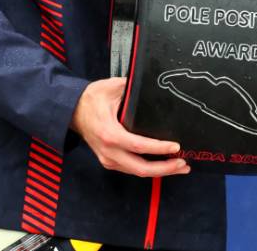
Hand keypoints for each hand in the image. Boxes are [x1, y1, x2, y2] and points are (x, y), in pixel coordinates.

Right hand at [70, 78, 189, 176]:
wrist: (72, 111)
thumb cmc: (93, 98)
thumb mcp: (112, 87)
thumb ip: (132, 87)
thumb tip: (154, 84)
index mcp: (110, 134)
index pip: (138, 145)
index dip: (159, 149)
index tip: (176, 147)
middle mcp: (109, 151)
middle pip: (140, 168)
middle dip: (164, 169)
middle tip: (184, 164)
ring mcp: (108, 159)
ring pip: (137, 172)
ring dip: (159, 171)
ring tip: (180, 166)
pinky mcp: (110, 161)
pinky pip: (132, 169)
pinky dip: (149, 169)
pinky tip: (163, 165)